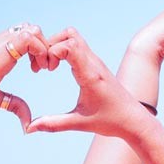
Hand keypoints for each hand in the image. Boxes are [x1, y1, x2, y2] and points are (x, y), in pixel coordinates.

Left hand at [0, 24, 50, 129]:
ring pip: (22, 28)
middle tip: (40, 66)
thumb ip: (15, 107)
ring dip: (34, 44)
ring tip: (31, 64)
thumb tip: (29, 126)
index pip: (27, 38)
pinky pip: (12, 33)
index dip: (42, 49)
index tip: (42, 68)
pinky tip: (19, 61)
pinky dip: (23, 43)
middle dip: (43, 46)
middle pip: (30, 29)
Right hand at [26, 27, 145, 137]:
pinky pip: (78, 46)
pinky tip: (59, 69)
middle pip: (69, 34)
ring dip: (58, 45)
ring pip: (74, 37)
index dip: (51, 52)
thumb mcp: (80, 123)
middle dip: (51, 44)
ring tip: (50, 66)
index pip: (69, 45)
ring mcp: (96, 62)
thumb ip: (54, 124)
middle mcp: (94, 63)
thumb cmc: (110, 121)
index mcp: (90, 74)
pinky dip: (64, 50)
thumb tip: (29, 129)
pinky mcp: (96, 65)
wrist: (133, 120)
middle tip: (45, 66)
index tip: (47, 70)